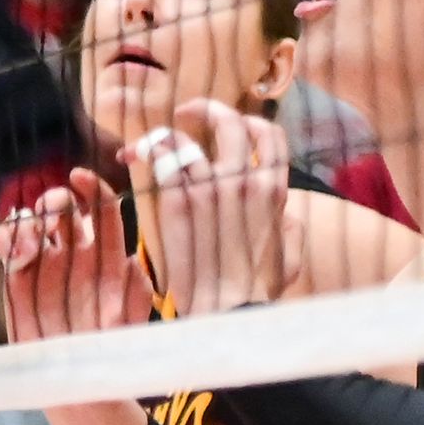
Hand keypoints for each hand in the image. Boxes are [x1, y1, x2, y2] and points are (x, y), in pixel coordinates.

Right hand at [0, 167, 147, 342]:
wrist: (79, 386)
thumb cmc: (111, 354)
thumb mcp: (133, 324)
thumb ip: (135, 293)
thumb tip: (131, 261)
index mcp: (106, 256)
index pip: (102, 209)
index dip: (92, 188)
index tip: (79, 178)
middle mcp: (74, 253)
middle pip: (63, 207)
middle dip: (55, 199)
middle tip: (52, 212)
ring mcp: (44, 263)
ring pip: (32, 220)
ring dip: (29, 217)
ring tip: (31, 238)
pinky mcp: (17, 276)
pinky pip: (8, 243)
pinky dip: (7, 235)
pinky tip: (15, 249)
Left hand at [124, 99, 290, 318]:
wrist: (227, 315)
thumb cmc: (257, 293)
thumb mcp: (288, 261)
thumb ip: (289, 230)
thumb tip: (288, 215)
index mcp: (273, 192)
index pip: (269, 133)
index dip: (248, 121)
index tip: (230, 125)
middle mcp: (242, 182)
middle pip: (227, 121)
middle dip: (205, 110)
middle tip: (187, 115)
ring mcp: (208, 190)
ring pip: (184, 138)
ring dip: (165, 135)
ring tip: (154, 143)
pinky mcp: (177, 202)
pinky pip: (160, 159)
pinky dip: (146, 151)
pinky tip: (134, 158)